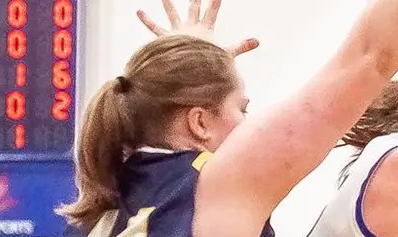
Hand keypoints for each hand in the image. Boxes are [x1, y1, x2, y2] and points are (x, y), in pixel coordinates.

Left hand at [137, 0, 259, 56]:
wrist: (185, 69)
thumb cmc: (207, 63)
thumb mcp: (227, 55)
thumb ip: (241, 47)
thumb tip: (257, 41)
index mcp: (205, 30)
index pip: (212, 13)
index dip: (215, 3)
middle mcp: (190, 28)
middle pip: (193, 9)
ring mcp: (176, 31)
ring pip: (172, 14)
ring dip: (168, 4)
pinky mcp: (165, 38)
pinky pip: (154, 28)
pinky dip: (147, 20)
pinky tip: (140, 12)